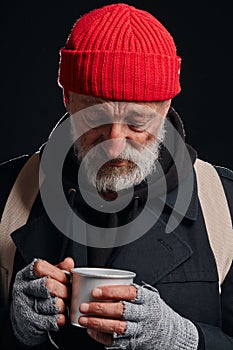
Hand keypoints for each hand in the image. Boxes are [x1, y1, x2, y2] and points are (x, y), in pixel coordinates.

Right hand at [10, 257, 73, 346]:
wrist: (25, 319)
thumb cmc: (38, 294)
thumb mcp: (46, 277)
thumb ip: (58, 269)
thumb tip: (69, 262)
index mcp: (26, 275)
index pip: (40, 267)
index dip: (57, 273)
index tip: (65, 279)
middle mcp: (22, 289)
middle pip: (48, 285)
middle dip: (64, 290)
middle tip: (68, 294)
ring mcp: (24, 307)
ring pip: (54, 303)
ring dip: (64, 305)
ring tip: (64, 305)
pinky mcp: (30, 323)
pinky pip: (52, 320)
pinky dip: (61, 318)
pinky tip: (61, 316)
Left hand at [78, 283, 198, 349]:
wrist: (172, 335)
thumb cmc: (154, 311)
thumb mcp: (149, 297)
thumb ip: (131, 291)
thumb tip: (105, 282)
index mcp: (148, 299)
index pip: (129, 293)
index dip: (112, 291)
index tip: (96, 291)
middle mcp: (145, 315)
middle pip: (121, 311)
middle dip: (100, 308)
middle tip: (85, 305)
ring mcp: (140, 330)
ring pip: (117, 327)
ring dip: (97, 323)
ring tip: (83, 318)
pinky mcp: (134, 343)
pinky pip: (116, 341)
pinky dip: (101, 336)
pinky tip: (91, 330)